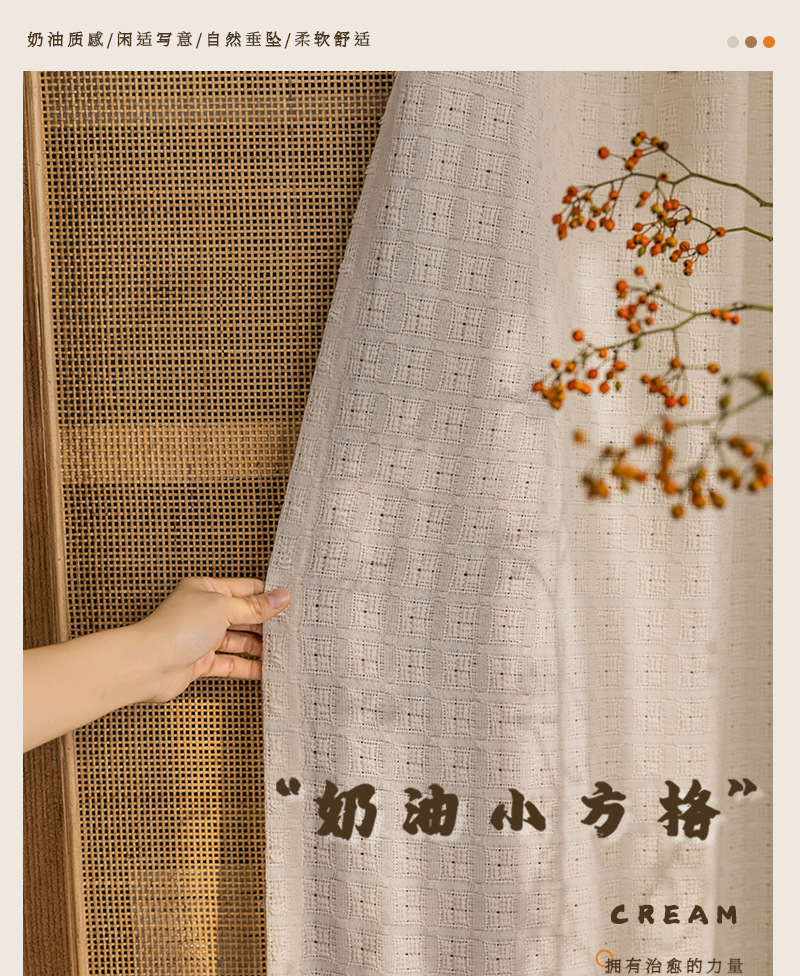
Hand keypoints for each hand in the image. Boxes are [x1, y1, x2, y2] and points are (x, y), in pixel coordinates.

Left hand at [129, 577, 289, 702]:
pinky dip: (248, 666)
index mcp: (206, 590)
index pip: (245, 589)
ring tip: (283, 650)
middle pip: (244, 615)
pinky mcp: (201, 662)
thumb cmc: (176, 629)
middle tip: (292, 629)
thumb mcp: (223, 609)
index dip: (267, 596)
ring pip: (239, 640)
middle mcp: (204, 612)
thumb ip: (254, 606)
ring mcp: (202, 638)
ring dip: (260, 646)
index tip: (290, 603)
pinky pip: (230, 663)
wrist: (147, 664)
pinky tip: (265, 670)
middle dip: (266, 623)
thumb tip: (280, 597)